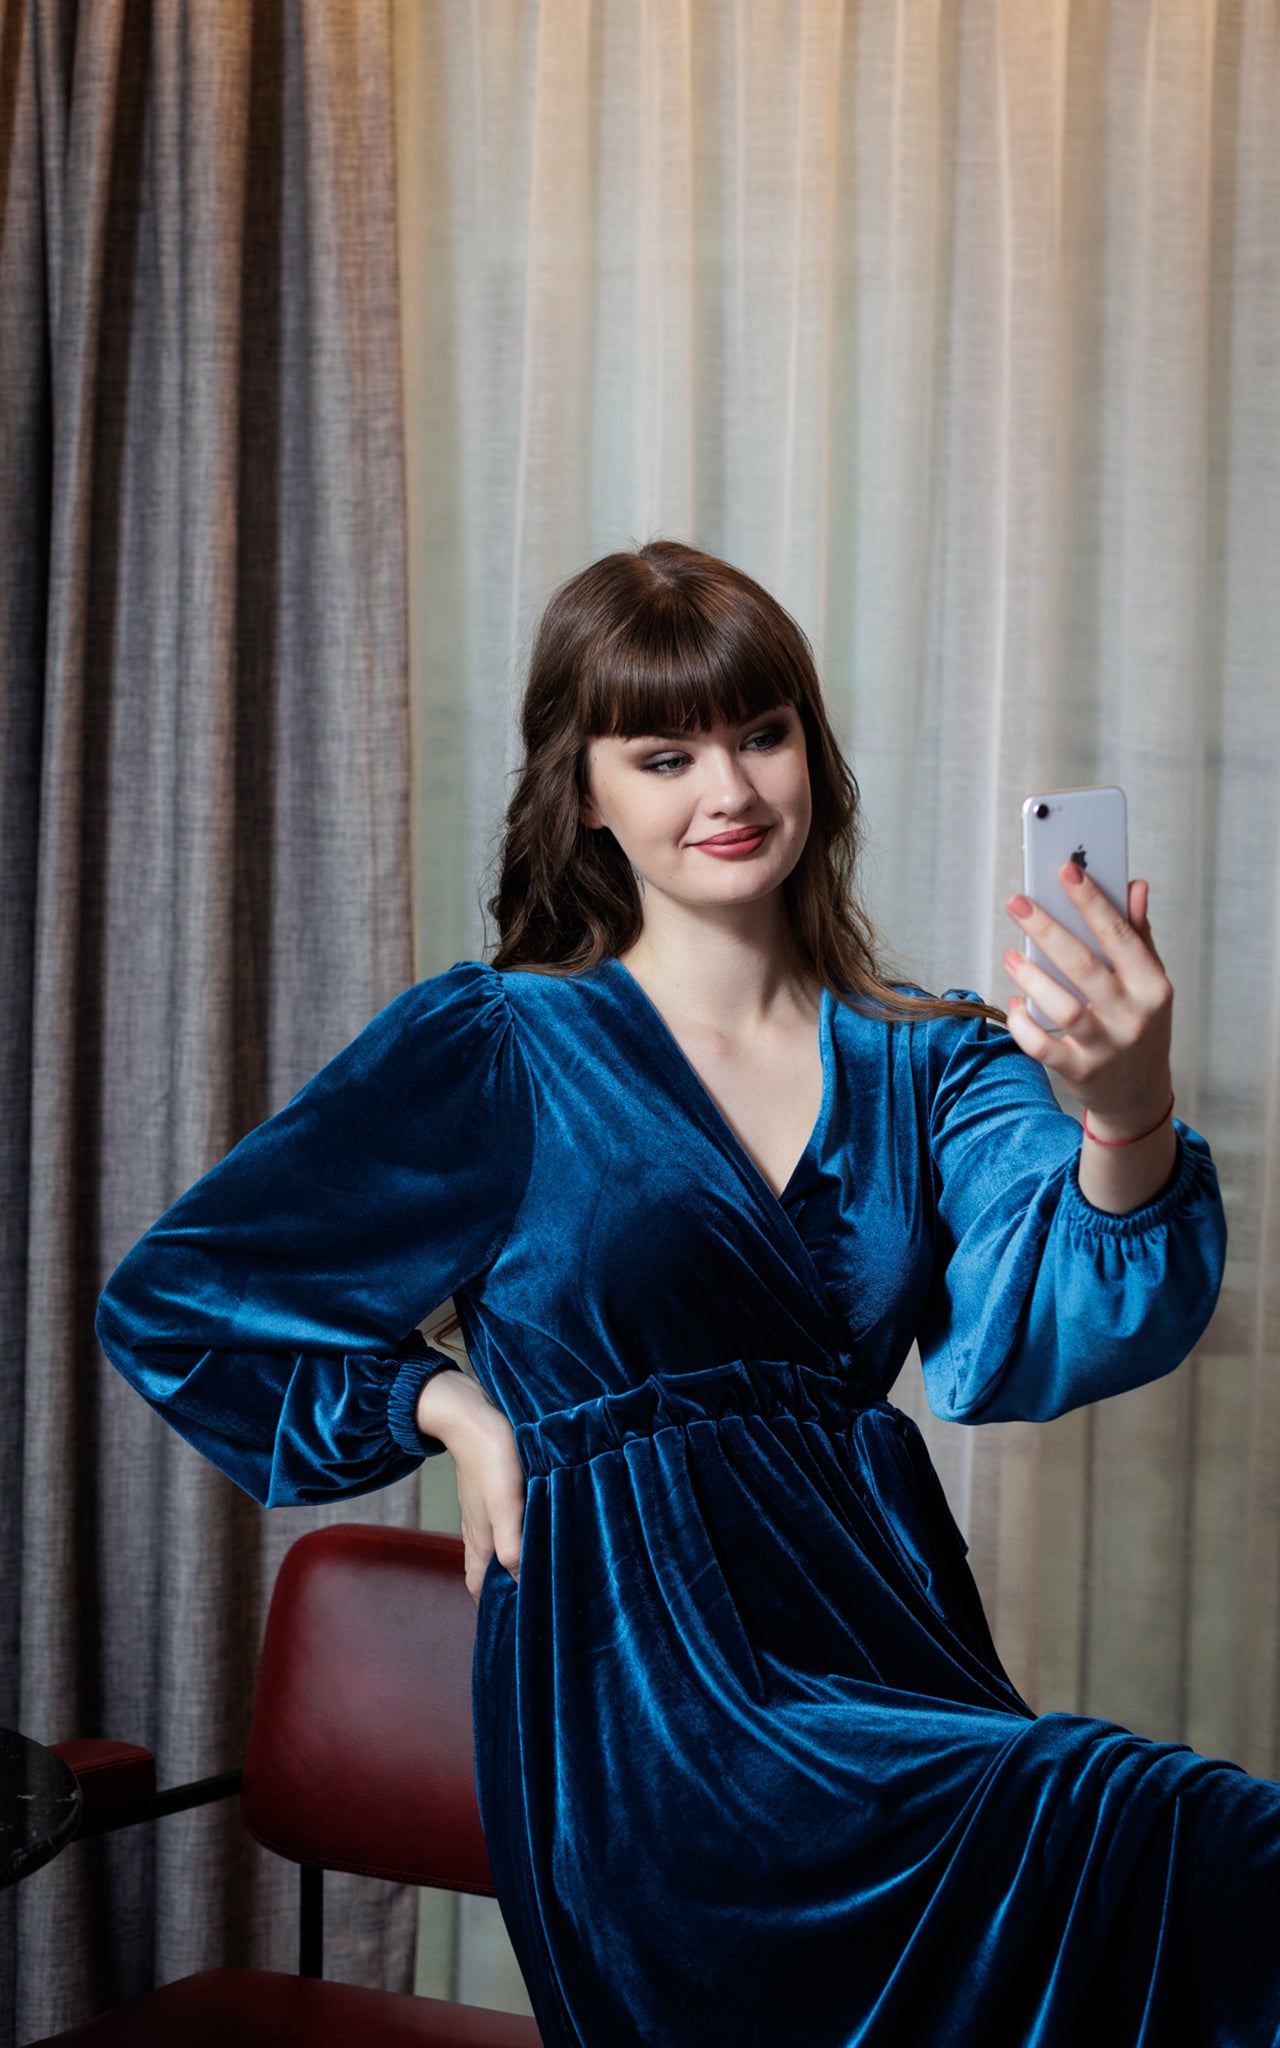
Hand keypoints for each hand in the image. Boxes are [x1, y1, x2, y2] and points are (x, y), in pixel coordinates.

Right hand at [416, 1369, 524, 1601]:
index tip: (520, 1620)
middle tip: (536, 1599)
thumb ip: (511, 1543)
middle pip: (486, 1574)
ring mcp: (481, 1514)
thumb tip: (522, 1581)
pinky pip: (498, 1529)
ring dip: (510, 1565)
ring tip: (539, 1572)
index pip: (480, 1589)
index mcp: (480, 1542)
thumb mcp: (505, 1504)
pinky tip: (532, 1531)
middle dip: (504, 1591)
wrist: (470, 1415)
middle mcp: (478, 1533)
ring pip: (493, 1551)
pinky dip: (512, 1541)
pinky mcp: (489, 1495)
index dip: (495, 1608)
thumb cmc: (490, 1459)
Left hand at [1002, 864, 1173, 1130]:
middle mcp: (1133, 1017)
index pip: (1120, 936)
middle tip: (1018, 902)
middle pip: (1085, 967)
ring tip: (1012, 955)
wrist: (1138, 1096)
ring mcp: (1107, 1048)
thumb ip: (1138, 936)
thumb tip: (1135, 886)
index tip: (1066, 870)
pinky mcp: (1080, 1072)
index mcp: (1153, 987)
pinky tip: (1014, 1002)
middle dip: (1048, 929)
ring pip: (1063, 1007)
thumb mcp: (1149, 984)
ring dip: (1032, 977)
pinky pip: (1042, 1045)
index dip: (1092, 902)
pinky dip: (1023, 1022)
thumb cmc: (1140, 1026)